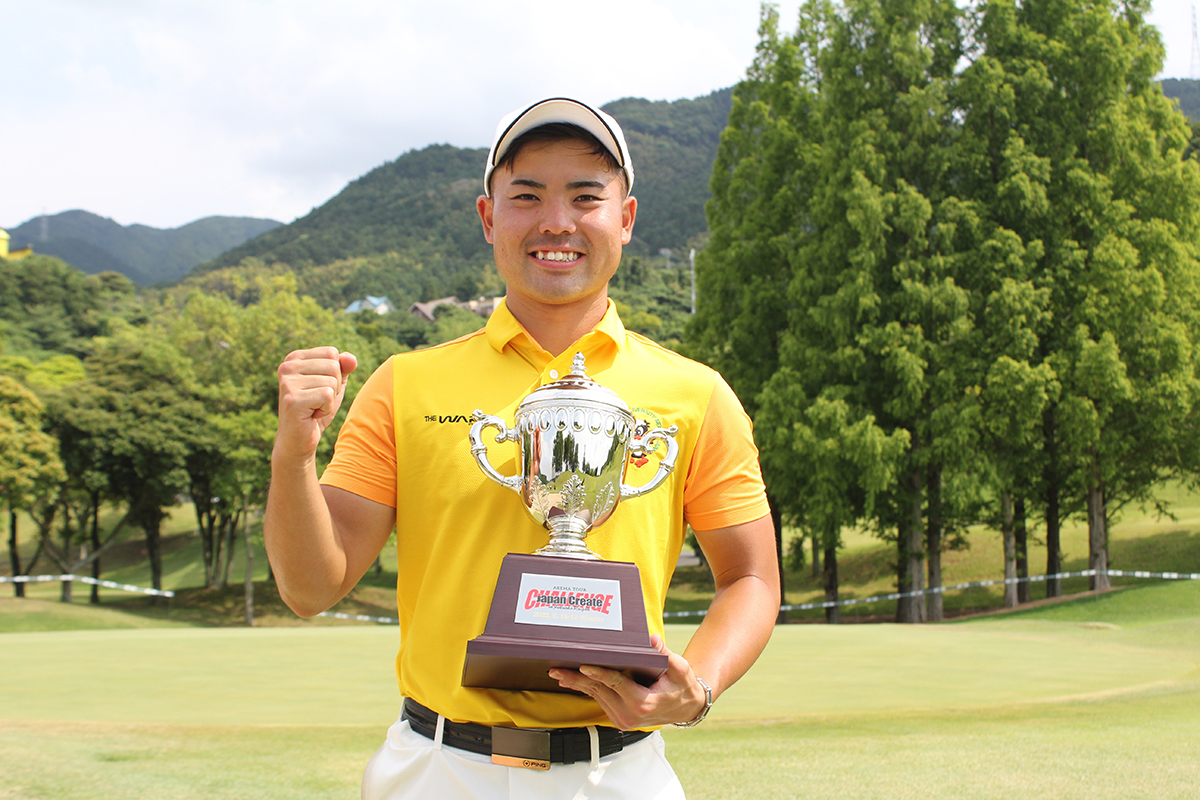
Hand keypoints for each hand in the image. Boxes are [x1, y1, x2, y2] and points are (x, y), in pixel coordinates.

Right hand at [274, 347, 357, 461]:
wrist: (299, 439)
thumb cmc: (317, 409)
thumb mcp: (335, 384)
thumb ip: (344, 367)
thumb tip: (350, 358)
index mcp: (294, 358)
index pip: (331, 353)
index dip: (335, 373)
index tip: (319, 388)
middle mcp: (287, 366)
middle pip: (333, 366)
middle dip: (334, 387)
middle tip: (317, 401)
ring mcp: (287, 382)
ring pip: (332, 382)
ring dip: (330, 400)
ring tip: (313, 408)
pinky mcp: (293, 399)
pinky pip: (327, 395)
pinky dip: (326, 409)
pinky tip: (312, 415)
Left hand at [548, 635, 706, 729]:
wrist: (686, 708)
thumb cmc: (683, 687)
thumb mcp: (679, 669)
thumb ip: (665, 654)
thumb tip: (652, 639)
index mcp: (642, 703)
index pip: (616, 684)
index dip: (599, 673)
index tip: (583, 666)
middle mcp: (630, 715)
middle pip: (599, 691)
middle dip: (577, 679)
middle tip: (556, 669)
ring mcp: (623, 720)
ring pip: (596, 697)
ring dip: (577, 684)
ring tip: (559, 673)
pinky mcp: (619, 719)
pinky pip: (600, 700)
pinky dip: (587, 689)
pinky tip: (573, 680)